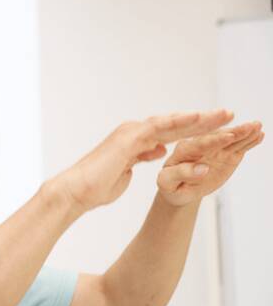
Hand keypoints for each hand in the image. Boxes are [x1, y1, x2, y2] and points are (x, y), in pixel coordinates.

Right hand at [47, 109, 233, 217]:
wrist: (77, 191)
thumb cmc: (97, 187)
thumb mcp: (125, 173)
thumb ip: (140, 159)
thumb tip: (156, 151)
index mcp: (135, 142)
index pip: (170, 134)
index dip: (193, 132)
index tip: (215, 130)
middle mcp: (134, 133)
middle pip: (175, 125)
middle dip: (203, 122)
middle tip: (228, 115)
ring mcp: (132, 133)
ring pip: (171, 123)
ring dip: (198, 119)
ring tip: (223, 115)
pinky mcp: (129, 138)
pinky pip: (159, 127)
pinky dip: (179, 122)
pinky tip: (198, 119)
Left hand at [157, 120, 263, 206]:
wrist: (180, 187)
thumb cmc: (171, 185)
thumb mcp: (167, 182)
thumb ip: (180, 174)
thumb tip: (202, 169)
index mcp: (182, 150)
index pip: (199, 144)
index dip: (214, 140)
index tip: (228, 136)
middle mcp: (199, 145)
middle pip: (217, 137)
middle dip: (233, 131)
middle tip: (249, 126)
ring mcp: (213, 148)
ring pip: (230, 139)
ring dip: (244, 132)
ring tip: (258, 126)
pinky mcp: (224, 153)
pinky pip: (238, 146)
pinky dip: (248, 141)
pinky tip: (260, 134)